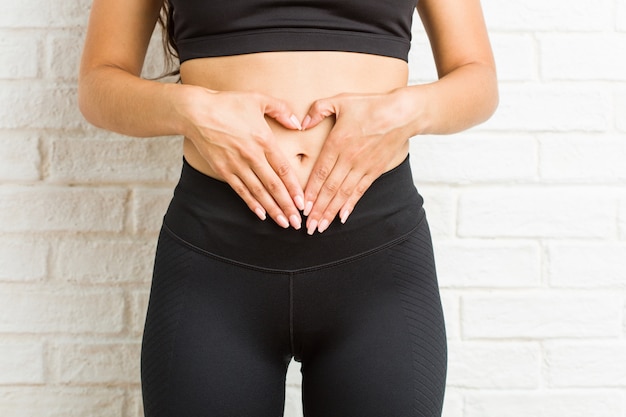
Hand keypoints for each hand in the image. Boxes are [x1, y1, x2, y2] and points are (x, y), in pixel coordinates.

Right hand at [178, 86, 304, 228]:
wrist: (196, 111)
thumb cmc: (228, 103)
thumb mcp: (259, 99)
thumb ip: (281, 110)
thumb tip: (298, 124)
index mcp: (264, 139)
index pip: (283, 169)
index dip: (294, 188)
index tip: (302, 203)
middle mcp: (252, 155)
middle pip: (273, 185)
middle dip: (287, 206)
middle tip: (297, 222)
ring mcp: (236, 164)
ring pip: (258, 192)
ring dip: (272, 209)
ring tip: (283, 223)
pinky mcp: (223, 170)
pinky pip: (240, 190)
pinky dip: (251, 203)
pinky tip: (261, 214)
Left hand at [300, 89, 416, 233]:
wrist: (403, 114)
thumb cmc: (370, 105)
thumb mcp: (341, 100)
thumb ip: (318, 109)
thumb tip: (302, 122)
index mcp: (337, 142)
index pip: (321, 172)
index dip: (310, 192)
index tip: (302, 207)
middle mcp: (349, 158)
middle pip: (330, 188)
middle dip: (318, 210)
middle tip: (308, 227)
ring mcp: (363, 166)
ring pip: (343, 194)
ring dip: (330, 212)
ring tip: (320, 227)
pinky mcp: (375, 171)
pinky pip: (360, 191)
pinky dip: (350, 205)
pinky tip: (341, 217)